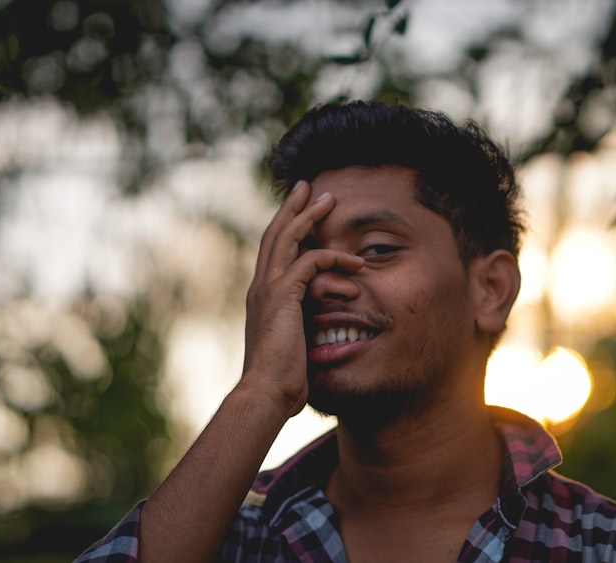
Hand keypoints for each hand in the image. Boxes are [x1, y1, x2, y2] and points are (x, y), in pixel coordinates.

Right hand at [240, 181, 363, 416]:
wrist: (265, 394)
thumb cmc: (283, 380)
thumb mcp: (295, 346)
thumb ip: (303, 328)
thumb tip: (322, 326)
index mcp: (262, 298)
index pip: (272, 253)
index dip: (285, 229)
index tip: (299, 211)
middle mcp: (260, 288)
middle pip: (274, 234)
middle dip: (292, 208)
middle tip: (307, 187)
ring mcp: (267, 290)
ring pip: (287, 238)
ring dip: (309, 216)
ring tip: (328, 199)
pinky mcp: (282, 296)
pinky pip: (310, 262)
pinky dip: (333, 258)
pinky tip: (355, 263)